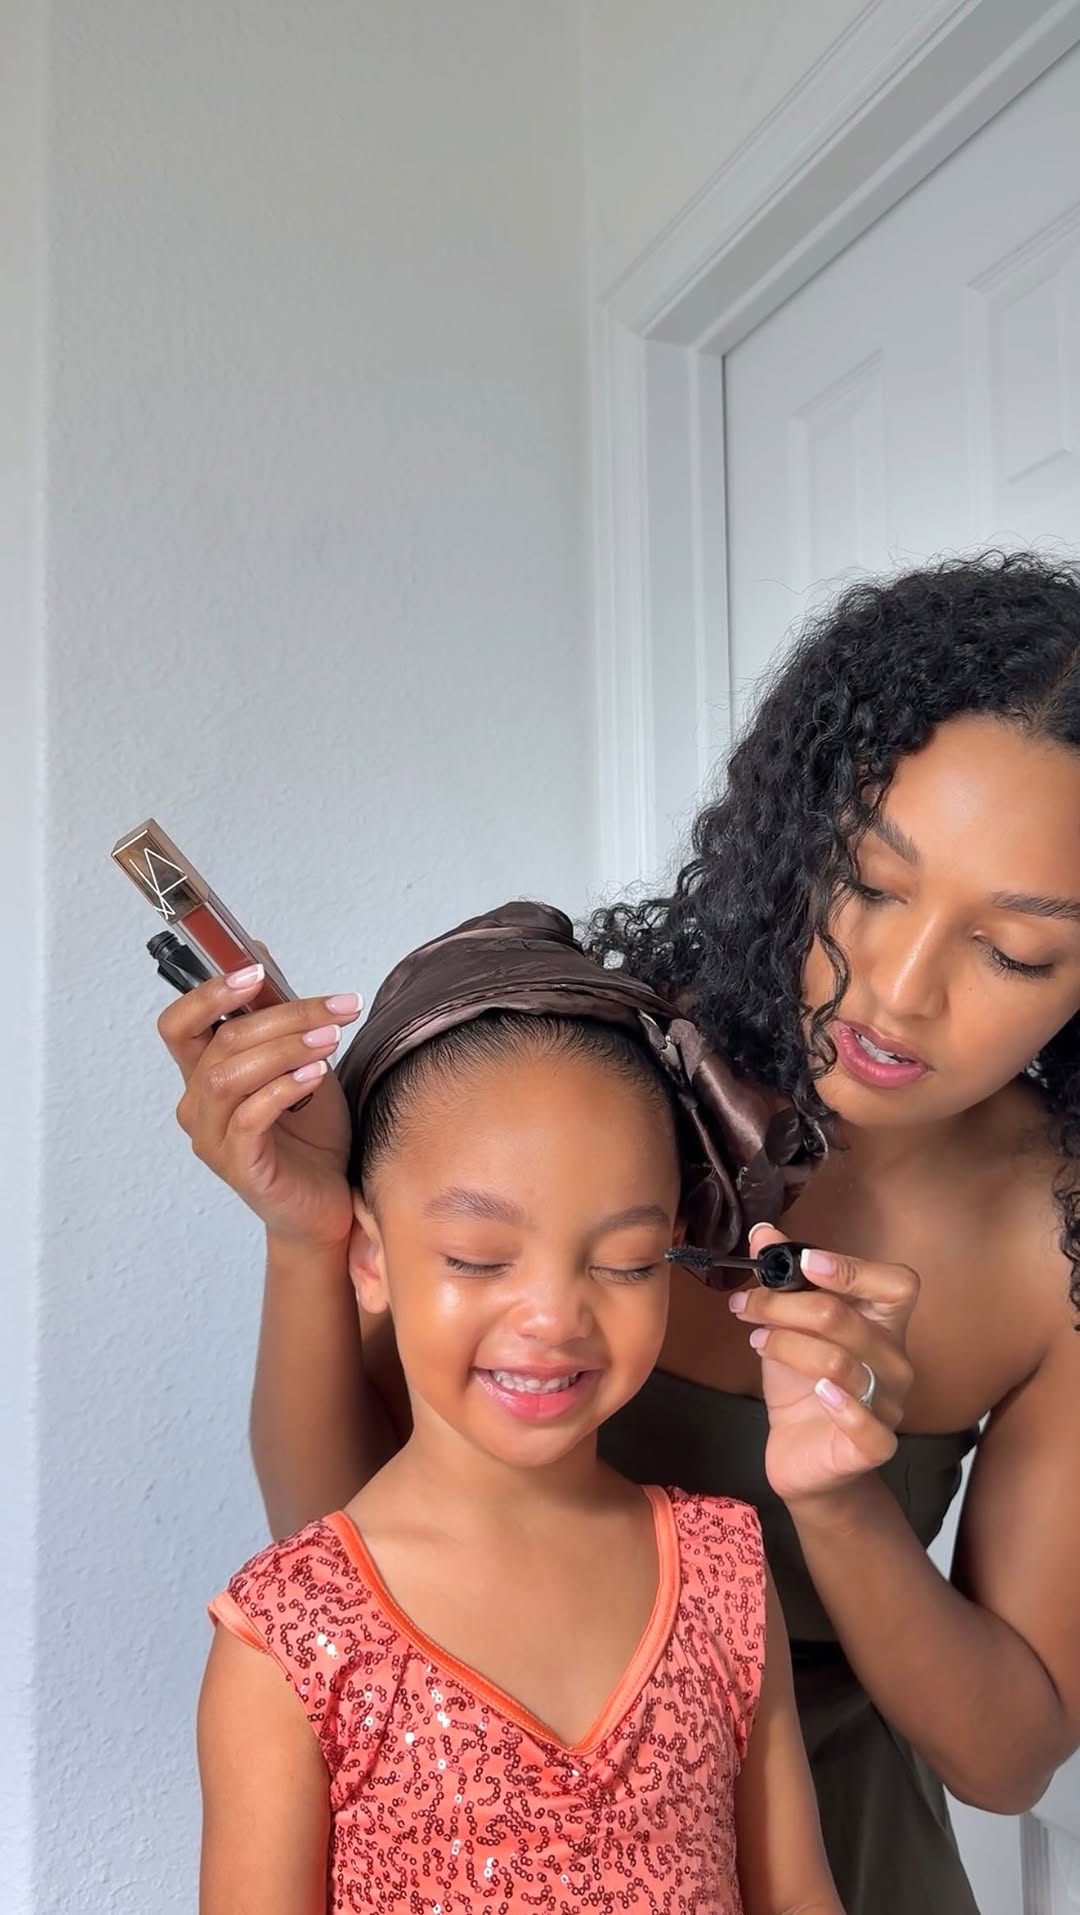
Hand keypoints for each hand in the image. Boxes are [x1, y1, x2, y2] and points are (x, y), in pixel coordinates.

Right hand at [157, 957, 362, 1248]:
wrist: (327, 1202)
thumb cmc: (310, 1135)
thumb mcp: (297, 1060)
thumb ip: (274, 1015)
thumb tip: (256, 951)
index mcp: (204, 1075)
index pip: (178, 1025)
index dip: (208, 993)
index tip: (255, 971)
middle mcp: (198, 1105)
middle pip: (220, 1042)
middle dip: (282, 1016)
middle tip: (336, 1008)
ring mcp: (213, 1138)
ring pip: (229, 1075)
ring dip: (284, 1048)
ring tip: (330, 1039)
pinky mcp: (239, 1165)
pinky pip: (249, 1117)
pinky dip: (282, 1088)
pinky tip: (314, 1075)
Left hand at [733, 1223, 918, 1505]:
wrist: (803, 1456)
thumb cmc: (801, 1384)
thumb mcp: (787, 1327)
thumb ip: (782, 1280)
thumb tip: (763, 1233)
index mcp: (883, 1324)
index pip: (896, 1284)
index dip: (852, 1268)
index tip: (802, 1261)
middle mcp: (894, 1360)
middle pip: (842, 1318)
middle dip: (783, 1306)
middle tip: (745, 1306)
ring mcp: (889, 1404)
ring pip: (838, 1362)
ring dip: (786, 1345)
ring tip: (756, 1341)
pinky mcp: (875, 1445)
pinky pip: (867, 1424)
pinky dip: (841, 1405)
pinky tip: (816, 1393)